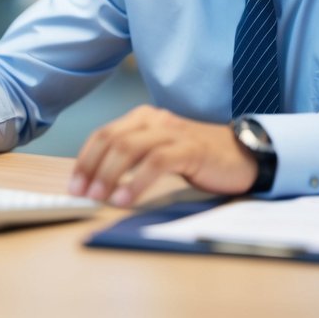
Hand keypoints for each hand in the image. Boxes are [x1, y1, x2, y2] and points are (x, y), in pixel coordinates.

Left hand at [68, 105, 257, 206]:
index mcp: (143, 118)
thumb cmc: (198, 158)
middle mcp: (155, 120)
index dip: (84, 159)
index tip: (74, 185)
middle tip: (81, 193)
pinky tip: (125, 199)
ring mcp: (173, 133)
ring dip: (108, 174)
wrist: (244, 156)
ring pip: (129, 147)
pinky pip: (156, 162)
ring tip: (98, 197)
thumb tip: (97, 181)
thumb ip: (133, 158)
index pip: (103, 134)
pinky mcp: (190, 149)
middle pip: (112, 139)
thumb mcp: (159, 152)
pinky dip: (136, 181)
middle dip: (91, 167)